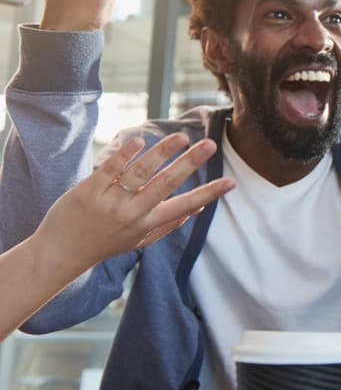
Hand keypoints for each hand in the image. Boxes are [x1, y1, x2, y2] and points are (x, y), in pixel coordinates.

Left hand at [33, 134, 234, 275]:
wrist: (61, 253)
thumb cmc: (105, 244)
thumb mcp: (140, 241)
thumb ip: (168, 224)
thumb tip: (198, 209)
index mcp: (148, 224)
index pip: (185, 206)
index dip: (209, 194)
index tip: (230, 182)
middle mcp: (132, 213)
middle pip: (166, 184)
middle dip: (190, 163)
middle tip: (210, 145)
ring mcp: (110, 202)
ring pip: (141, 173)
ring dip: (163, 152)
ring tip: (181, 137)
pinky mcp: (87, 191)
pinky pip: (109, 170)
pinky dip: (125, 155)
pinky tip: (140, 140)